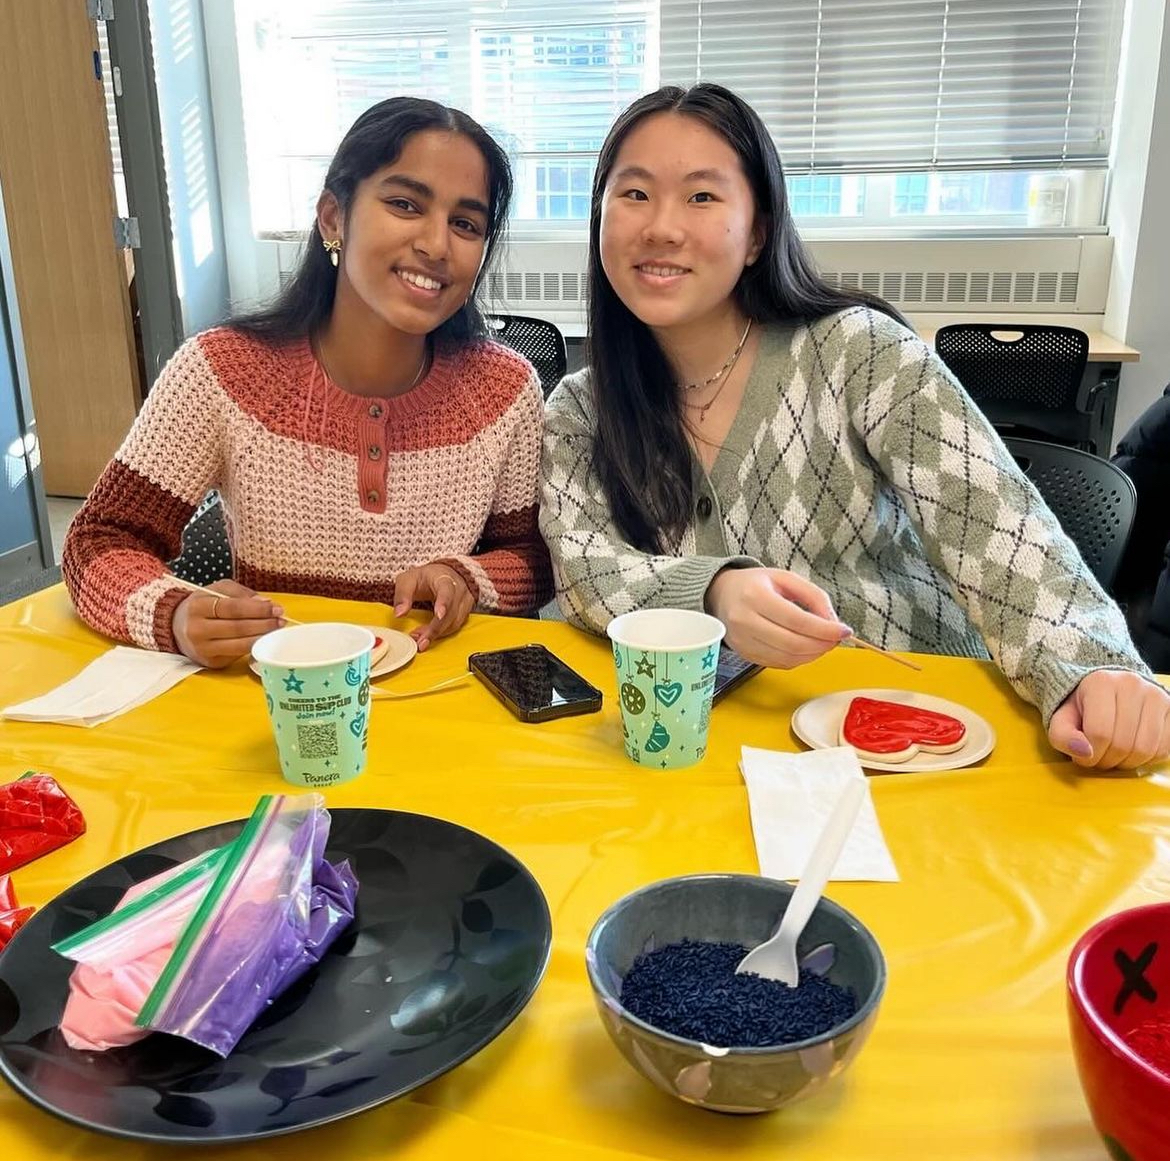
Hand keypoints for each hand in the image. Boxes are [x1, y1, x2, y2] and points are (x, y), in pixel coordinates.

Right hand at [172, 579, 284, 667]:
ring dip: (262, 637)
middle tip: (281, 619)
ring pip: (239, 645)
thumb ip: (241, 593)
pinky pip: (237, 655)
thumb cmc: (204, 605)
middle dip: (264, 624)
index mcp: (198, 607)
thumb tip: (265, 603)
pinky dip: (254, 647)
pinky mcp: (211, 662)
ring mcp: (203, 649)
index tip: (276, 608)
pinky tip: (265, 639)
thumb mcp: (217, 590)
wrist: (177, 626)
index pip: (233, 608)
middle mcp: (197, 630)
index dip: (257, 609)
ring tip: (277, 629)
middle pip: (238, 628)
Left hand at [393, 563, 473, 652]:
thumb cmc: (425, 578)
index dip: (444, 603)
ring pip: (454, 622)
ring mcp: (464, 602)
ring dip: (437, 634)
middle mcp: (458, 591)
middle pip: (451, 612)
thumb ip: (402, 595)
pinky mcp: (464, 613)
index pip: (447, 591)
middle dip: (434, 628)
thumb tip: (399, 614)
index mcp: (444, 579)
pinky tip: (428, 637)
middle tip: (420, 640)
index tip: (438, 615)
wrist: (443, 576)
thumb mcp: (408, 580)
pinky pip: (455, 627)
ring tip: (421, 641)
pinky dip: (441, 634)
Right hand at [705, 567, 850, 668]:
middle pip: (792, 643)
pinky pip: (778, 664)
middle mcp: (744, 621)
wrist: (721, 595)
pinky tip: (807, 648)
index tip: (844, 630)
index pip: (796, 620)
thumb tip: (833, 622)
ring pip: (787, 658)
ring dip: (813, 654)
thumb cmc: (755, 584)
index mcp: (754, 596)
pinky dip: (799, 659)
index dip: (824, 629)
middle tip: (837, 639)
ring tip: (824, 643)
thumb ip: (813, 596)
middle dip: (822, 645)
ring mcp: (742, 641)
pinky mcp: (744, 654)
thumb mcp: (785, 578)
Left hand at [1048, 670, 1169, 769]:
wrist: (1109, 690)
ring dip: (1127, 763)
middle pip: (1123, 744)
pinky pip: (1164, 749)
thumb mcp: (1062, 719)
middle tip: (1098, 758)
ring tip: (1114, 755)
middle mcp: (1132, 685)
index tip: (1084, 755)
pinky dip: (1146, 759)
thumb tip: (1084, 753)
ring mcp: (1156, 696)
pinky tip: (1132, 751)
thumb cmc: (1083, 707)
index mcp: (1101, 683)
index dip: (1090, 755)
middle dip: (1107, 760)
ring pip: (1146, 749)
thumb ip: (1062, 737)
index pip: (1099, 733)